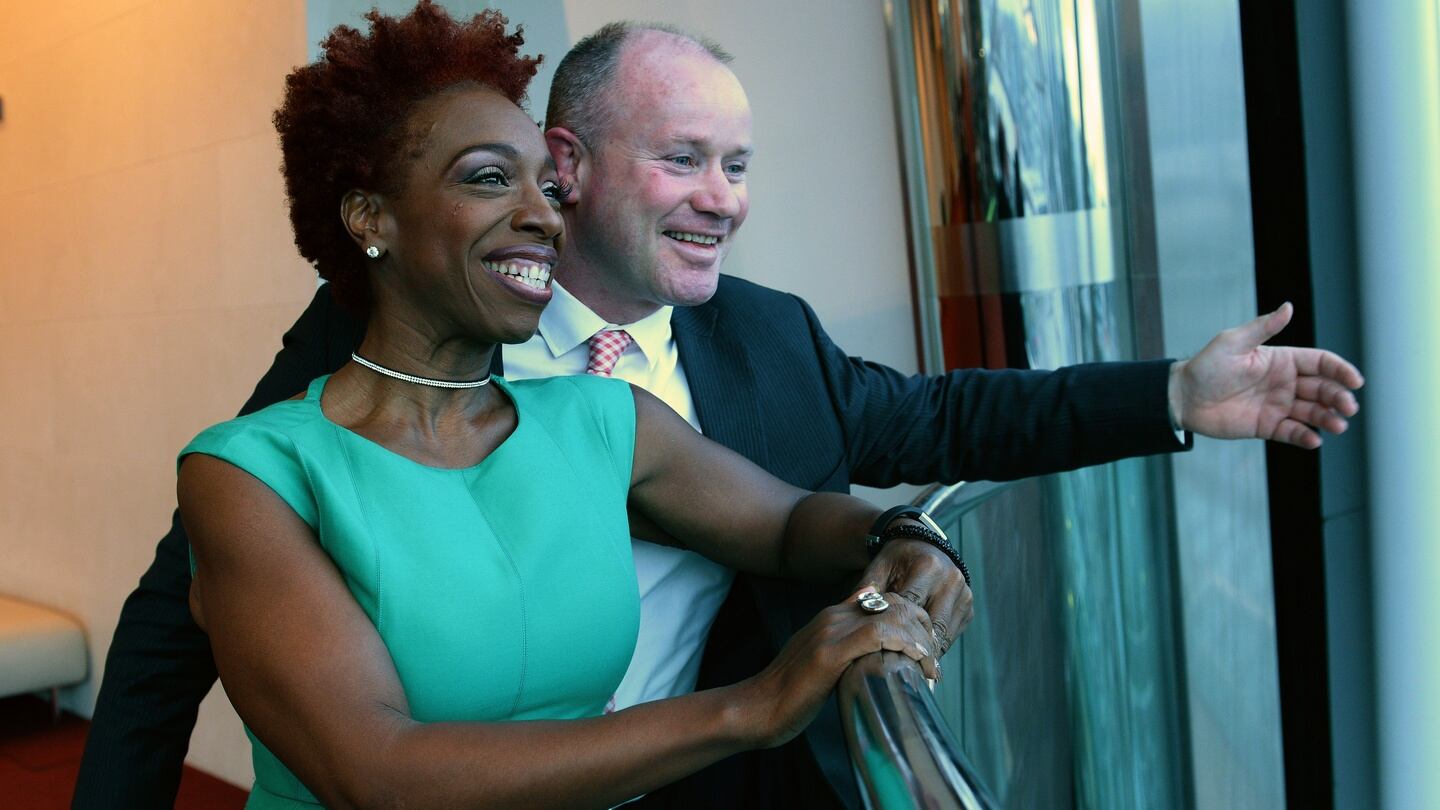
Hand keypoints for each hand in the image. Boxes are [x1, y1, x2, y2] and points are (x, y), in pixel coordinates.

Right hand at [734, 584, 938, 748]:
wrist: (757, 708)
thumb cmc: (790, 696)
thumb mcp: (823, 666)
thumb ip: (847, 655)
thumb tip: (877, 664)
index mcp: (832, 616)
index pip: (885, 600)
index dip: (912, 618)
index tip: (926, 648)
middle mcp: (833, 616)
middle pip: (895, 602)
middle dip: (923, 627)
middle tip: (933, 660)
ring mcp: (831, 631)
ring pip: (892, 614)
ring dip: (920, 639)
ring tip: (931, 667)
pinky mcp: (830, 653)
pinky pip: (879, 635)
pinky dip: (906, 646)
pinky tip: (918, 664)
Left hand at [859, 531, 972, 656]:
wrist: (922, 544)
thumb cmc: (895, 559)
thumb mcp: (878, 567)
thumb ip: (867, 589)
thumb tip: (853, 610)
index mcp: (927, 567)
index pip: (910, 609)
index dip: (896, 632)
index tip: (881, 652)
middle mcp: (951, 579)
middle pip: (932, 626)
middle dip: (914, 648)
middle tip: (896, 668)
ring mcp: (964, 593)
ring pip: (945, 634)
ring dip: (928, 651)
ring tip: (908, 667)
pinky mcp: (968, 606)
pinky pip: (952, 634)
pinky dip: (937, 645)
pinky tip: (920, 655)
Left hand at [1168, 302, 1363, 448]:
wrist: (1183, 397)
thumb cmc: (1206, 366)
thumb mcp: (1233, 342)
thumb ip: (1263, 328)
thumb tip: (1289, 307)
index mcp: (1282, 360)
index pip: (1321, 363)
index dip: (1340, 370)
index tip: (1354, 381)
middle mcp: (1285, 383)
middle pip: (1323, 389)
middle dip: (1339, 397)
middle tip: (1348, 408)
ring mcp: (1278, 405)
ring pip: (1312, 412)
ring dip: (1328, 418)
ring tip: (1337, 425)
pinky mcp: (1267, 426)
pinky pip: (1292, 432)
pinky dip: (1305, 437)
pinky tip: (1313, 440)